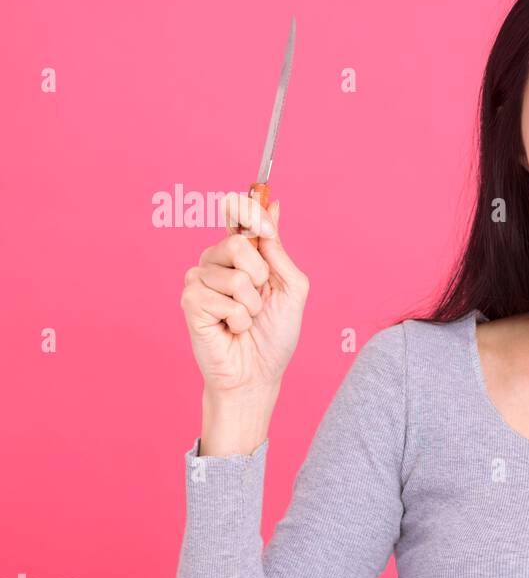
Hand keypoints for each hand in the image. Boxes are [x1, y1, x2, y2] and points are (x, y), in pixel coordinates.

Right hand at [180, 192, 309, 394]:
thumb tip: (272, 205)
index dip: (247, 207)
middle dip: (260, 275)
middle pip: (235, 242)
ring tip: (245, 320)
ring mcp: (200, 281)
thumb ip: (278, 250)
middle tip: (260, 299)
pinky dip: (236, 318)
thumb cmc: (275, 335)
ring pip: (232, 275)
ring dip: (250, 305)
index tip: (258, 204)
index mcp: (243, 255)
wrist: (258, 374)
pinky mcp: (189, 302)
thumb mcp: (291, 288)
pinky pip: (219, 298)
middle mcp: (217, 262)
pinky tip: (230, 329)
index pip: (239, 217)